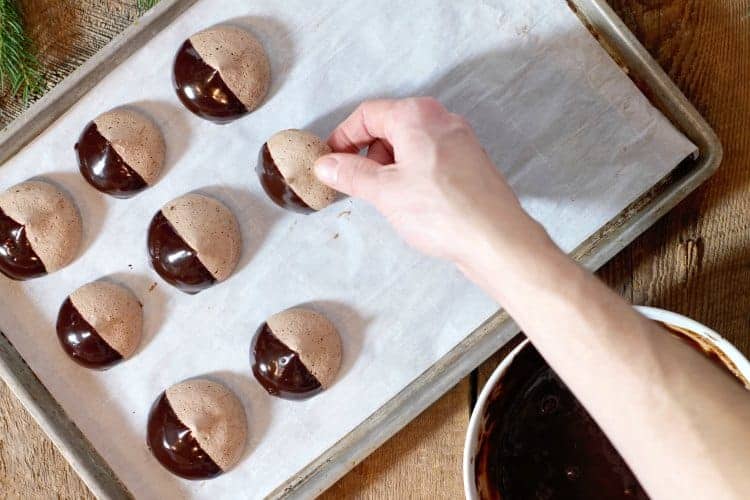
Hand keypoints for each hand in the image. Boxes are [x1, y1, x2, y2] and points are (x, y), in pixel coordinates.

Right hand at [314, 97, 550, 269]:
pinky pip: (429, 158)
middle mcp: (441, 119)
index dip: (342, 137)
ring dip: (390, 166)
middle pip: (389, 126)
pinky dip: (412, 173)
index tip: (330, 160)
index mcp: (416, 115)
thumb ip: (350, 173)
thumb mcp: (384, 191)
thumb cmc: (443, 211)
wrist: (495, 238)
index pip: (366, 114)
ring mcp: (459, 140)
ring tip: (386, 197)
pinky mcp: (469, 161)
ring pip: (410, 144)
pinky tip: (412, 201)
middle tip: (356, 183)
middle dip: (367, 153)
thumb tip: (326, 164)